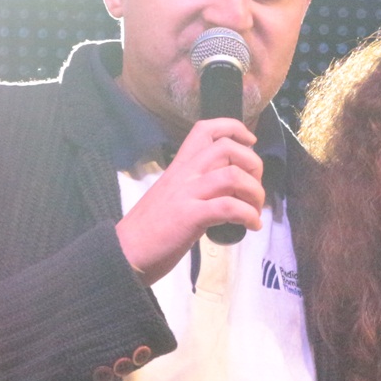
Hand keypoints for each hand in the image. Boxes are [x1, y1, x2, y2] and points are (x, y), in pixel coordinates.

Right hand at [114, 117, 264, 283]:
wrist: (125, 252)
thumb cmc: (150, 228)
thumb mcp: (173, 195)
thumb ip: (196, 185)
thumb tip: (229, 190)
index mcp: (179, 166)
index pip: (205, 129)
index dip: (234, 129)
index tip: (250, 141)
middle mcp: (184, 173)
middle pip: (228, 148)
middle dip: (253, 165)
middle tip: (255, 189)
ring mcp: (187, 193)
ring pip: (232, 175)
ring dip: (255, 192)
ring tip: (255, 210)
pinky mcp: (190, 216)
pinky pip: (228, 207)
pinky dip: (248, 215)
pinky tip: (251, 225)